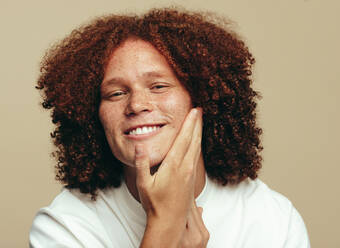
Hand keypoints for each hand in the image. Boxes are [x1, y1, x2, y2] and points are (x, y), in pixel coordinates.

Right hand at [135, 108, 204, 246]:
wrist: (169, 221)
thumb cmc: (155, 204)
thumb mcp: (143, 184)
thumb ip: (142, 164)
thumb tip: (139, 146)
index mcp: (174, 166)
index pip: (183, 139)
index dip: (189, 124)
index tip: (194, 112)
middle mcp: (185, 168)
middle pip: (194, 141)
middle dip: (197, 124)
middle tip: (200, 110)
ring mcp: (190, 173)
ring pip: (197, 148)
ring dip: (199, 133)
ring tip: (200, 122)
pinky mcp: (192, 179)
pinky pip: (197, 157)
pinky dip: (198, 145)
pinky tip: (197, 143)